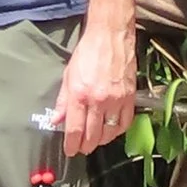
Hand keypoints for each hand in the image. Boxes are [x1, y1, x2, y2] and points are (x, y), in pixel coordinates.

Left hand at [56, 16, 137, 158]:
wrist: (111, 35)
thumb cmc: (88, 52)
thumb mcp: (68, 75)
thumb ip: (63, 100)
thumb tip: (56, 120)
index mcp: (80, 94)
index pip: (74, 129)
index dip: (71, 145)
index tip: (70, 151)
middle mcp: (98, 100)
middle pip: (92, 135)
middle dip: (85, 146)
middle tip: (81, 148)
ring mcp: (116, 100)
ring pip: (109, 133)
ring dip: (101, 141)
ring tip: (95, 140)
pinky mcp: (130, 97)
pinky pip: (125, 123)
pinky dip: (117, 131)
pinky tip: (111, 130)